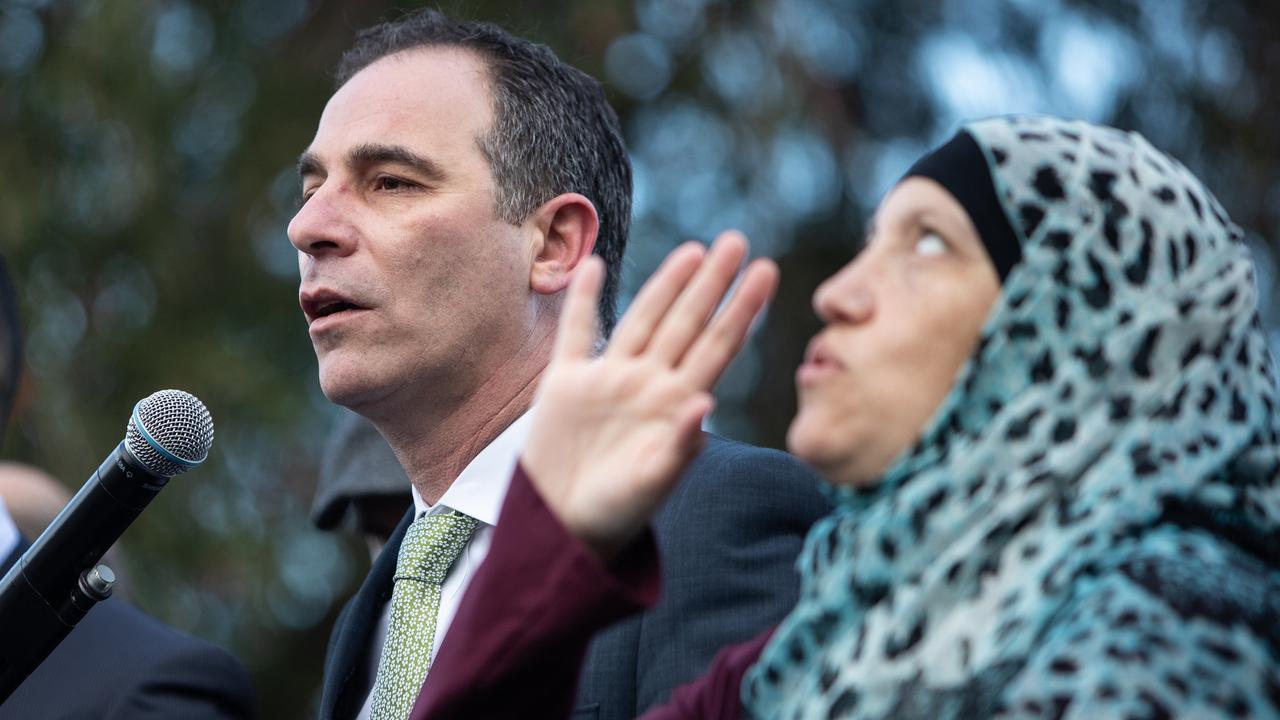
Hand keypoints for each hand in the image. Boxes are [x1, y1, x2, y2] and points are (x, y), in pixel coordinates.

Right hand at [523, 231, 778, 561]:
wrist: (562, 527)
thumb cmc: (616, 514)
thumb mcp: (653, 484)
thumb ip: (680, 447)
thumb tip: (707, 403)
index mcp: (676, 405)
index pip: (717, 346)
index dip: (741, 309)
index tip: (766, 272)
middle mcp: (648, 384)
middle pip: (687, 322)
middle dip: (712, 283)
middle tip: (738, 240)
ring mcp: (609, 380)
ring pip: (643, 319)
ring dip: (666, 284)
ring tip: (693, 249)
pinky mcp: (567, 384)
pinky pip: (578, 333)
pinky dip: (585, 300)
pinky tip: (596, 266)